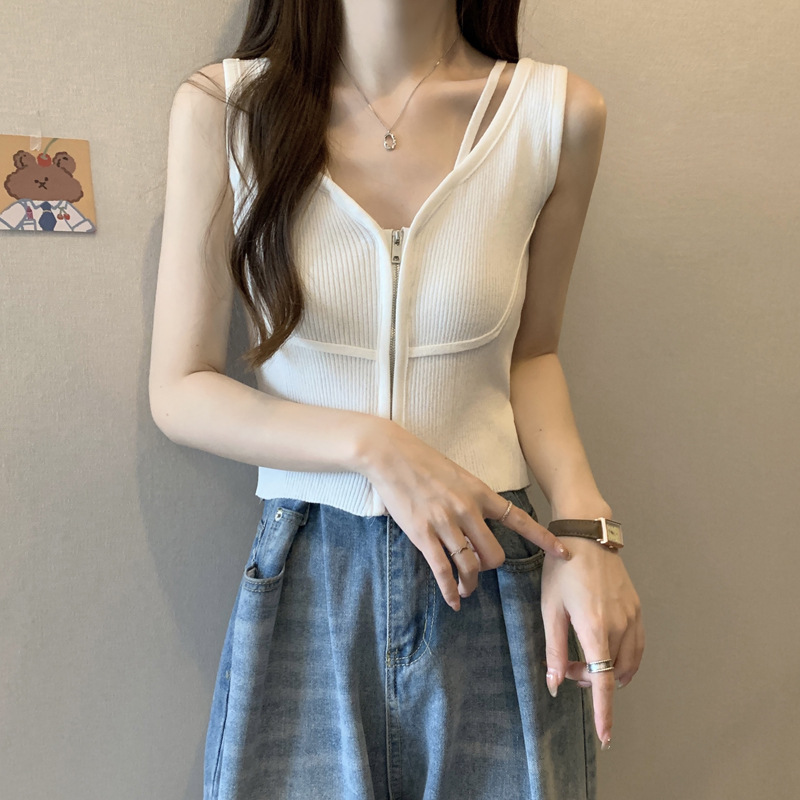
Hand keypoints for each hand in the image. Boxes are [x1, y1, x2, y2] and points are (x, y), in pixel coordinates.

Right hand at [362, 420, 571, 610]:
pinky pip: (442, 569)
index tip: (564, 552)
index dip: (543, 539)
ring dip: (470, 583)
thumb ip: (473, 497)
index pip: (519, 519)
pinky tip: (453, 601)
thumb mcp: (459, 474)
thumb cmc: (423, 461)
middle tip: (479, 568)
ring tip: (466, 590)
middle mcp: (467, 510)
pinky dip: (450, 589)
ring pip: (470, 566)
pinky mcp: (423, 533)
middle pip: (494, 554)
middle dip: (489, 567)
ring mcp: (445, 523)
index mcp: (480, 493)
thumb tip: (481, 519)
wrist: (391, 454)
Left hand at [541, 537, 643, 749]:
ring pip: (626, 662)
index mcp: (595, 627)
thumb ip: (553, 650)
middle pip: (610, 672)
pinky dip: (624, 659)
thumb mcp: (550, 609)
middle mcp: (620, 625)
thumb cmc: (561, 569)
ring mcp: (632, 616)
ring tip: (581, 658)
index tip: (606, 737)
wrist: (586, 535)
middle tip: (563, 665)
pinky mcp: (638, 608)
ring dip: (605, 670)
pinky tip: (609, 656)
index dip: (604, 711)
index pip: (603, 681)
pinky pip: (637, 646)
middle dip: (588, 679)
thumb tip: (554, 685)